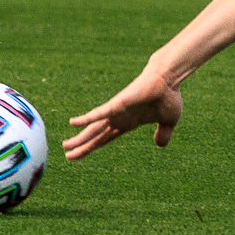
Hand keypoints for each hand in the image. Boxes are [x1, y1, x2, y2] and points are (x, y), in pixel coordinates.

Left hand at [63, 66, 183, 158]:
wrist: (169, 80)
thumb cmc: (168, 96)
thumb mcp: (168, 121)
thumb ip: (163, 133)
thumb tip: (160, 144)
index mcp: (127, 123)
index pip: (106, 138)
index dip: (93, 146)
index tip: (83, 153)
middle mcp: (118, 117)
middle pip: (96, 135)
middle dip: (82, 145)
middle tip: (67, 155)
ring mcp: (116, 110)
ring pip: (94, 127)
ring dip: (80, 137)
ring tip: (65, 145)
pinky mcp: (118, 103)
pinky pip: (100, 113)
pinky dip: (87, 118)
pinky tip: (73, 123)